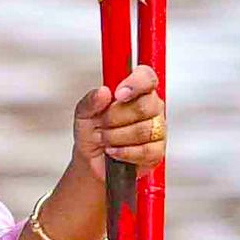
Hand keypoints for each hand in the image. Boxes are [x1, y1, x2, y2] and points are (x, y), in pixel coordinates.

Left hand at [71, 65, 164, 179]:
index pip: (147, 77)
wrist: (90, 161)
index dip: (136, 83)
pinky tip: (114, 150)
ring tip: (105, 138)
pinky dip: (125, 152)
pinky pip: (146, 151)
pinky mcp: (157, 151)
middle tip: (102, 123)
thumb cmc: (91, 134)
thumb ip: (90, 101)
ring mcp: (156, 129)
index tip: (118, 94)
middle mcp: (150, 108)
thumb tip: (103, 92)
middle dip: (116, 117)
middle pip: (144, 106)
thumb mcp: (83, 115)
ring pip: (144, 130)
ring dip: (116, 136)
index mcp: (135, 92)